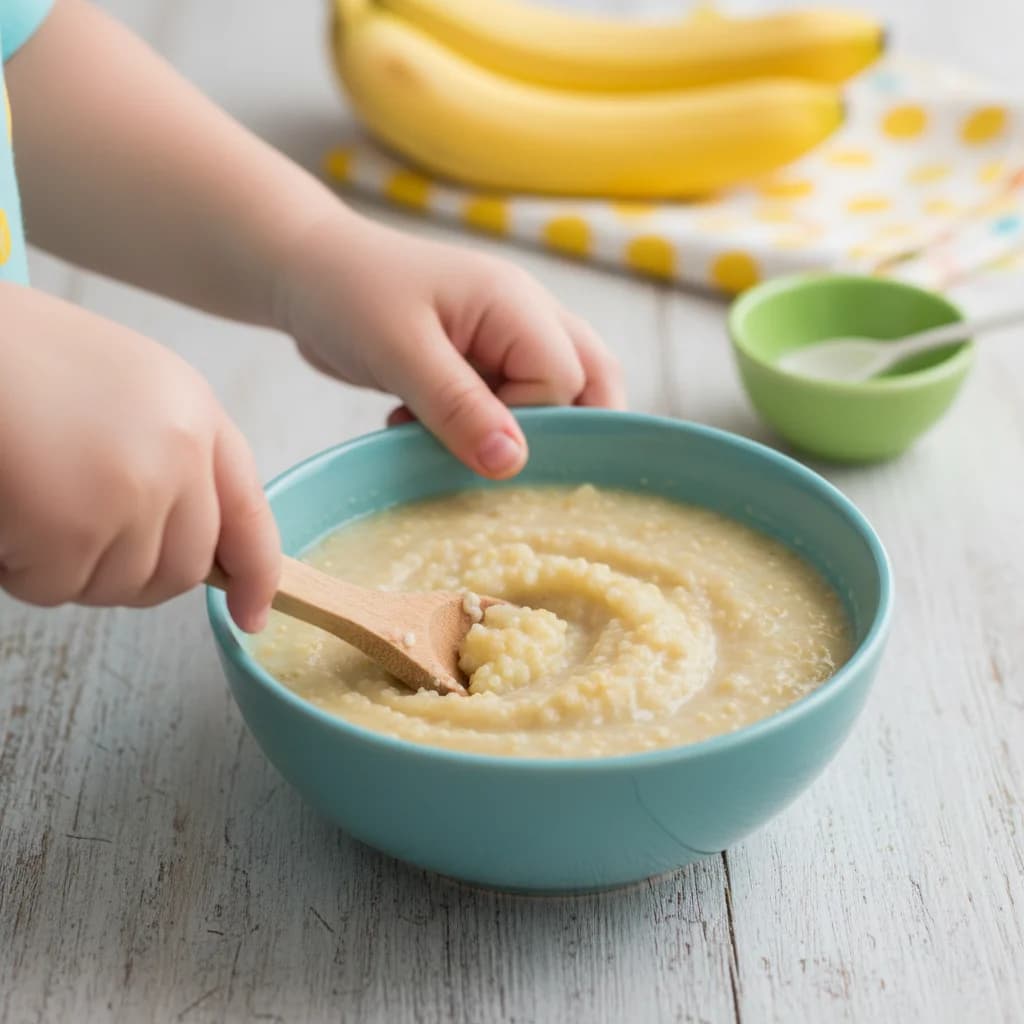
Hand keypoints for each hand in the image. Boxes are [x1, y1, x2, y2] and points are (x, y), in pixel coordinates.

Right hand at [0, 284, 278, 630]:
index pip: (249, 512)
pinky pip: (55, 587)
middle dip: (132, 576)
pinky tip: (7, 515)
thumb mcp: (125, 388)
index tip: (252, 613)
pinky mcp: (73, 526)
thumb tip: (190, 539)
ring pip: (117, 585)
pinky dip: (21, 570)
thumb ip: (170, 454)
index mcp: (195, 410)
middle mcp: (180, 451)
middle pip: (185, 568)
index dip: (257, 573)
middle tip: (74, 544)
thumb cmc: (17, 359)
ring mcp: (133, 490)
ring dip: (67, 569)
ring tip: (30, 506)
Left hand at [275, 212, 625, 477]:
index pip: (563, 380)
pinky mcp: (480, 358)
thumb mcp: (400, 352)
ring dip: (517, 431)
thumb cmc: (347, 293)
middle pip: (593, 379)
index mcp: (516, 304)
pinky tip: (430, 432)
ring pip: (557, 392)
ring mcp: (506, 336)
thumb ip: (458, 406)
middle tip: (514, 468)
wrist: (303, 271)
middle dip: (567, 431)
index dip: (527, 422)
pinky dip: (483, 429)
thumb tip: (513, 463)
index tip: (471, 441)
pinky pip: (511, 401)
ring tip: (463, 445)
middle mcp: (526, 316)